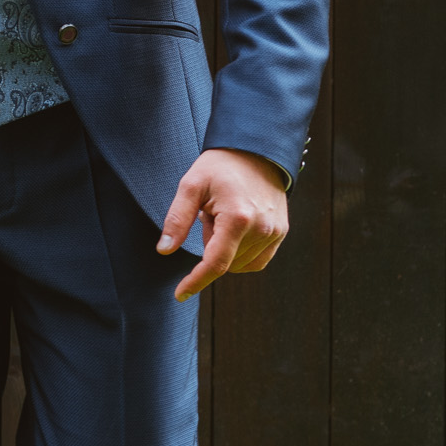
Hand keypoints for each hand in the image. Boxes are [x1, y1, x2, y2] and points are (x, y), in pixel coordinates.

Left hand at [156, 147, 289, 301]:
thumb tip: (164, 251)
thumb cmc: (220, 166)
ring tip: (224, 215)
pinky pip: (257, 260)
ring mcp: (275, 232)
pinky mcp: (281, 232)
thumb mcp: (191, 186)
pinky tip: (235, 229)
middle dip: (209, 246)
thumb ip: (177, 219)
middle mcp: (261, 228)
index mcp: (237, 218)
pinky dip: (241, 255)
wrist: (256, 151)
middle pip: (225, 262)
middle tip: (209, 214)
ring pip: (240, 263)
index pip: (214, 263)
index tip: (179, 294)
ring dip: (226, 249)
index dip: (195, 281)